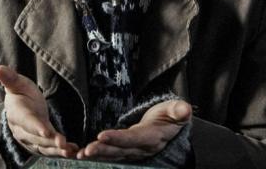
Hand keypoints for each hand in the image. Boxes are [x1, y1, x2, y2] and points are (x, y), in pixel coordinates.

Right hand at [0, 65, 78, 157]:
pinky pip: (48, 150)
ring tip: (70, 151)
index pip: (26, 120)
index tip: (46, 131)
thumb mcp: (18, 83)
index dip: (35, 126)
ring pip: (43, 146)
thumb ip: (11, 78)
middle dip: (50, 141)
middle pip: (36, 137)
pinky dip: (60, 152)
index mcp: (17, 113)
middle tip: (63, 143)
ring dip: (56, 150)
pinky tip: (73, 151)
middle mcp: (21, 129)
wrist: (20, 107)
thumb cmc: (20, 92)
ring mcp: (29, 139)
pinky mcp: (38, 145)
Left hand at [77, 100, 191, 160]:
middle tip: (86, 150)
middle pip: (120, 151)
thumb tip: (184, 108)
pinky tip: (82, 154)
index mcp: (153, 137)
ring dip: (97, 155)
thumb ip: (178, 110)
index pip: (134, 139)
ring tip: (81, 154)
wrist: (170, 128)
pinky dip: (97, 155)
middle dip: (103, 151)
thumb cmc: (171, 115)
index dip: (119, 139)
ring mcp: (133, 152)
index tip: (101, 135)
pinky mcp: (126, 152)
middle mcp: (142, 148)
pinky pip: (110, 155)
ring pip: (113, 155)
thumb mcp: (176, 110)